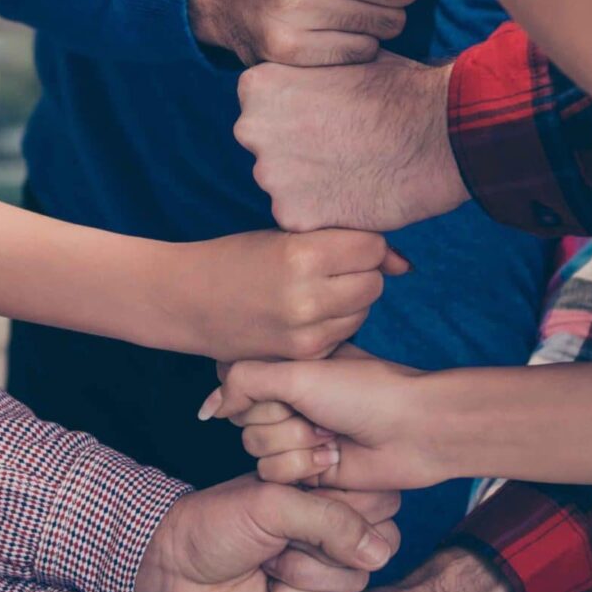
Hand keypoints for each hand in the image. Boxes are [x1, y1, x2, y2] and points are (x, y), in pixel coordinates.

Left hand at [133, 476, 399, 591]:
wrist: (176, 564)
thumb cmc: (218, 521)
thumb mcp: (273, 505)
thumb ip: (330, 520)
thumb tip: (380, 551)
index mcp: (330, 490)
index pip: (380, 502)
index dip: (349, 512)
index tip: (306, 504)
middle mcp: (336, 528)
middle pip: (374, 549)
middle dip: (320, 551)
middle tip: (279, 539)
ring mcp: (325, 568)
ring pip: (352, 584)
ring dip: (302, 578)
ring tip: (268, 562)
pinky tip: (267, 589)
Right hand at [171, 229, 410, 361]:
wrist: (187, 301)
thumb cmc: (235, 258)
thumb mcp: (284, 236)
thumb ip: (342, 243)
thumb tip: (405, 264)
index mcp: (302, 254)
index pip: (372, 247)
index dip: (364, 243)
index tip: (345, 244)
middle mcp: (308, 296)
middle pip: (373, 281)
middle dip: (361, 271)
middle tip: (331, 267)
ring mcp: (306, 332)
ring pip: (363, 310)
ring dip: (351, 299)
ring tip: (315, 289)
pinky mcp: (303, 355)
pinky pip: (344, 334)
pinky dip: (335, 323)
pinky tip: (307, 313)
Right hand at [209, 355, 441, 488]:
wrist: (414, 430)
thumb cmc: (366, 391)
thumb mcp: (299, 372)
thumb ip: (244, 381)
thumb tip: (209, 408)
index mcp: (286, 367)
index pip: (236, 381)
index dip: (253, 390)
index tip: (285, 386)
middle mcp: (288, 401)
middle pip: (242, 420)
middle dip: (278, 420)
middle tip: (316, 413)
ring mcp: (297, 435)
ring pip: (254, 450)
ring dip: (292, 446)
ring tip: (329, 437)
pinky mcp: (307, 470)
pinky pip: (273, 475)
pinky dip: (302, 468)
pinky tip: (333, 458)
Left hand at [235, 52, 466, 232]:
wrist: (439, 132)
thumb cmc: (398, 89)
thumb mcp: (341, 59)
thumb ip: (306, 74)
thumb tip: (301, 79)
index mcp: (258, 86)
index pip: (264, 107)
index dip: (298, 114)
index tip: (328, 117)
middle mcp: (251, 129)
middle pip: (268, 146)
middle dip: (298, 149)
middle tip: (343, 145)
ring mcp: (270, 175)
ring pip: (284, 183)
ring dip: (311, 181)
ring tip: (355, 168)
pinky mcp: (293, 215)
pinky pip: (304, 216)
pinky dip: (327, 211)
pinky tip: (358, 194)